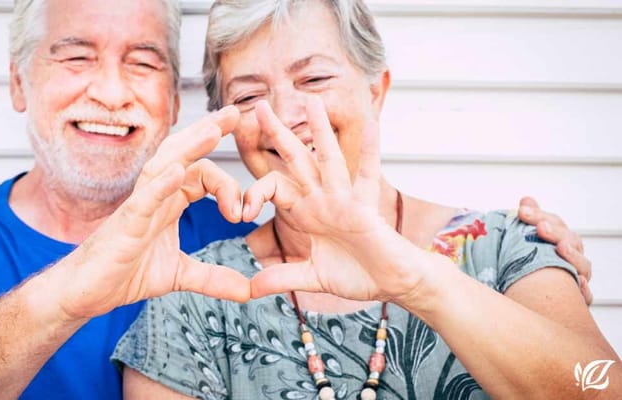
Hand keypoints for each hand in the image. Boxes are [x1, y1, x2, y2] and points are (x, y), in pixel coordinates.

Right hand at [54, 106, 250, 319]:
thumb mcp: (179, 275)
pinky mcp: (125, 224)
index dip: (227, 185)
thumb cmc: (123, 274)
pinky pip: (144, 198)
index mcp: (168, 203)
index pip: (201, 175)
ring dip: (190, 147)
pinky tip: (178, 171)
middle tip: (236, 113)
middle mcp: (155, 197)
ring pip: (165, 165)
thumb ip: (214, 278)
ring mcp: (138, 206)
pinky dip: (162, 184)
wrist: (85, 293)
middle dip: (209, 132)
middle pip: (183, 154)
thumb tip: (248, 291)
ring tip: (213, 130)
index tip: (243, 213)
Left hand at [245, 97, 441, 305]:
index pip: (274, 188)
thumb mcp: (312, 277)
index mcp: (307, 212)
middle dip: (277, 133)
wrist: (393, 284)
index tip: (241, 213)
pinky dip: (370, 152)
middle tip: (259, 106)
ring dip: (319, 130)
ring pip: (328, 159)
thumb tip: (251, 289)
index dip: (255, 194)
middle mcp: (323, 199)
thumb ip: (283, 277)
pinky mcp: (365, 209)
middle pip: (296, 160)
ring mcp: (344, 200)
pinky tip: (372, 126)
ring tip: (310, 100)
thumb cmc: (358, 275)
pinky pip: (368, 177)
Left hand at [518, 197, 592, 303]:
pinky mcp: (577, 299)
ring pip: (582, 265)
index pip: (553, 223)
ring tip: (561, 248)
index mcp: (558, 240)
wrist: (528, 300)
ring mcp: (576, 276)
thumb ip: (528, 221)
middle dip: (555, 232)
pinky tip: (578, 283)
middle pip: (570, 240)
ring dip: (573, 256)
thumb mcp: (523, 243)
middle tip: (540, 228)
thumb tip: (527, 200)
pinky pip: (585, 295)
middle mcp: (571, 257)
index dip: (539, 215)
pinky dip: (583, 290)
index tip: (522, 210)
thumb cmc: (526, 267)